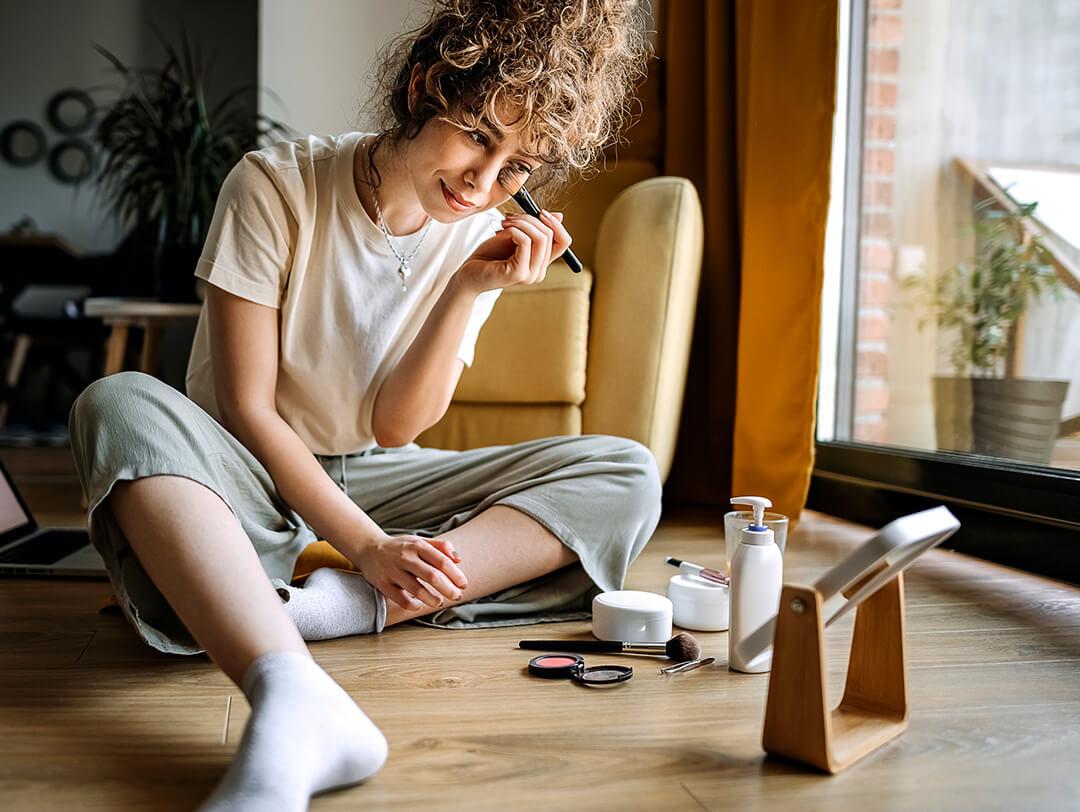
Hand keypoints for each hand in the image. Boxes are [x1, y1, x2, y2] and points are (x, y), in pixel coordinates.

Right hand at [350, 532, 468, 610]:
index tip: (463, 584)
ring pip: (417, 590)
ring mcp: (392, 571)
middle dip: (448, 589)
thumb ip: (440, 547)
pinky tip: (419, 605)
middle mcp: (405, 557)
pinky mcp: (382, 583)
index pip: (441, 561)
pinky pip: (401, 599)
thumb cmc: (400, 546)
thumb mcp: (419, 541)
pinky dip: (413, 604)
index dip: (455, 575)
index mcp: (417, 546)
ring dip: (432, 599)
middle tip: (457, 596)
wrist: (368, 548)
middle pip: (432, 576)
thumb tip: (459, 559)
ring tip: (439, 602)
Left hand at [453, 210, 570, 295]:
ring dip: (521, 223)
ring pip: (540, 237)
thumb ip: (534, 229)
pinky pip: (525, 242)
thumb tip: (559, 216)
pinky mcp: (518, 274)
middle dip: (530, 218)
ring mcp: (530, 275)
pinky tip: (500, 232)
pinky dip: (513, 230)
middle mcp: (539, 272)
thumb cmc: (488, 256)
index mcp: (541, 263)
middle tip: (510, 216)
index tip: (540, 212)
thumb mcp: (514, 236)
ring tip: (504, 223)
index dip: (556, 224)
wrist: (468, 274)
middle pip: (550, 235)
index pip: (564, 242)